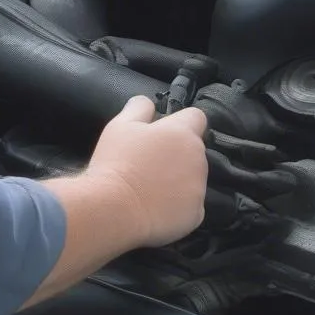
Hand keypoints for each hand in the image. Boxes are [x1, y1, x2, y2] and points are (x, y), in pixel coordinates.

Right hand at [86, 96, 208, 248]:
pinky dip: (178, 206)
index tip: (165, 133)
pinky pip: (190, 205)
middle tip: (150, 165)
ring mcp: (200, 187)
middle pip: (194, 150)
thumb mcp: (120, 126)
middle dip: (178, 155)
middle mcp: (198, 157)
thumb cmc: (117, 163)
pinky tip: (157, 208)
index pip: (197, 117)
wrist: (114, 209)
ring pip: (193, 179)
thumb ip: (139, 108)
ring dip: (179, 180)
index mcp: (182, 132)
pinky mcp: (196, 213)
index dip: (182, 123)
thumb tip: (148, 101)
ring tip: (151, 189)